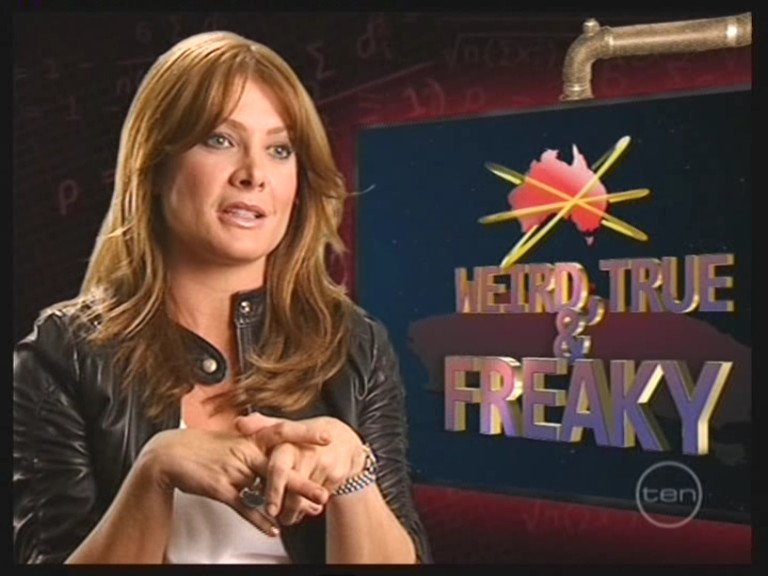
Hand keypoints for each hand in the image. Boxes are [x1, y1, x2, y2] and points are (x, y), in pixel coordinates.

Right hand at [137, 427, 329, 535]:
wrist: (169, 455)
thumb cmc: (202, 448)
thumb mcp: (231, 443)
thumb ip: (253, 449)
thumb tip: (274, 456)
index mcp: (249, 439)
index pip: (282, 433)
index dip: (305, 435)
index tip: (327, 438)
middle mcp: (244, 451)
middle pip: (281, 465)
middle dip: (304, 480)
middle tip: (326, 490)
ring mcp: (233, 470)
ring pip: (266, 487)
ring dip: (288, 501)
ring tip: (310, 511)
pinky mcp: (221, 487)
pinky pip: (244, 506)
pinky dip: (259, 519)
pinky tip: (273, 529)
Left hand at [235, 413, 369, 523]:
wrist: (344, 439)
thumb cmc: (307, 435)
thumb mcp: (285, 428)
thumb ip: (261, 427)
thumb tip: (238, 423)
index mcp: (290, 443)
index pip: (279, 468)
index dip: (274, 490)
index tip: (269, 510)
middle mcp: (308, 453)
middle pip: (294, 487)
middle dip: (286, 507)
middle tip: (274, 515)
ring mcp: (324, 465)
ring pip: (305, 498)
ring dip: (294, 511)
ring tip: (286, 517)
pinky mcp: (337, 475)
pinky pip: (319, 500)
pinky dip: (310, 507)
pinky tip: (306, 506)